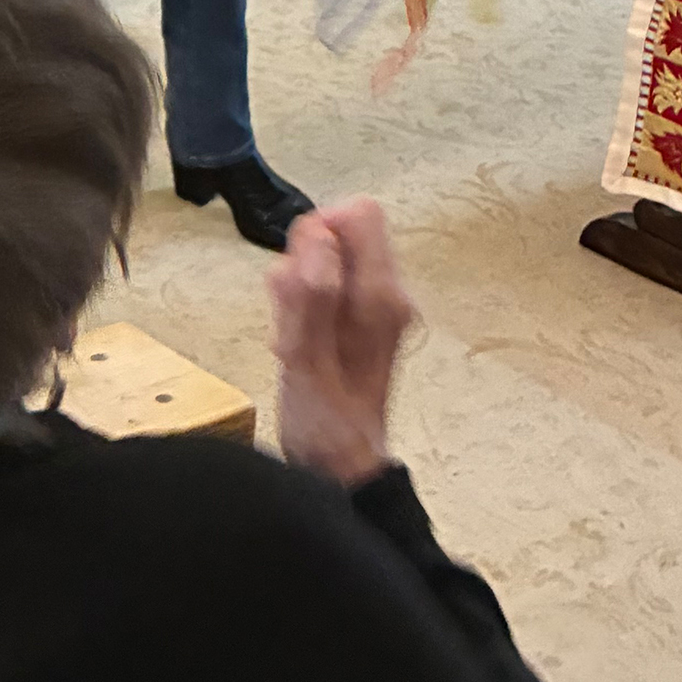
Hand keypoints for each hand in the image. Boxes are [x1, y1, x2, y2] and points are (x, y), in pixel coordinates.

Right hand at [267, 197, 415, 487]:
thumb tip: (319, 234)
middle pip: (341, 231)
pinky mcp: (359, 319)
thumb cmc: (324, 421)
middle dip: (302, 260)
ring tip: (295, 335)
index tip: (298, 273)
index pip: (361, 215)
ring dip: (297, 285)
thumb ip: (311, 294)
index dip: (319, 229)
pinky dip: (300, 300)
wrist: (342, 467)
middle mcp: (387, 293)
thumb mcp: (306, 358)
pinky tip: (298, 341)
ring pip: (326, 256)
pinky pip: (322, 282)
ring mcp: (375, 306)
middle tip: (293, 312)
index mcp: (382, 296)